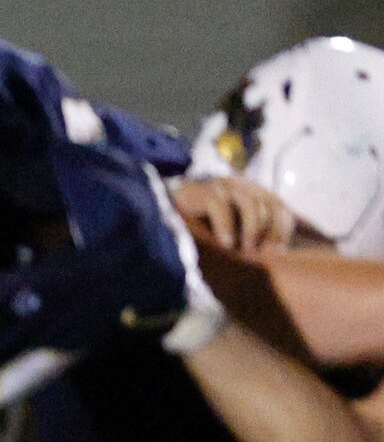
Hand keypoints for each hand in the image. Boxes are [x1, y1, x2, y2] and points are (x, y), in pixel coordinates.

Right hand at [169, 177, 295, 253]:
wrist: (159, 206)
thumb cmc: (196, 223)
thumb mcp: (228, 228)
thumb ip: (246, 232)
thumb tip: (270, 253)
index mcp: (251, 192)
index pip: (280, 207)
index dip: (282, 229)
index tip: (278, 253)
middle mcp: (240, 185)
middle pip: (270, 205)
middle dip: (270, 232)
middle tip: (264, 256)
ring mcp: (221, 186)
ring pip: (251, 205)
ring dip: (252, 231)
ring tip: (245, 251)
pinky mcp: (201, 191)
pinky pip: (221, 207)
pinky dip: (226, 227)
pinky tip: (225, 244)